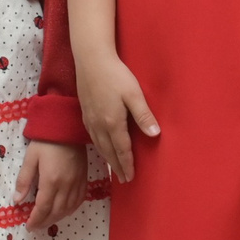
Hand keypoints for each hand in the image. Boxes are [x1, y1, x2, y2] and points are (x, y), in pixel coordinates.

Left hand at [16, 141, 88, 229]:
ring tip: (47, 221)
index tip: (29, 226)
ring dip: (57, 218)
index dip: (35, 220)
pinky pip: (79, 200)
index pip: (43, 208)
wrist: (67, 127)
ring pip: (68, 209)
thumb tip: (17, 200)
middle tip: (36, 226)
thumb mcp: (30, 158)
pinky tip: (64, 211)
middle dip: (45, 222)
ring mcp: (77, 183)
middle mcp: (66, 186)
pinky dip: (70, 209)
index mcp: (50, 181)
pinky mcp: (84, 179)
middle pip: (56, 212)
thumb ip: (24, 180)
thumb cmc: (46, 141)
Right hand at [78, 51, 159, 184]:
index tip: (131, 177)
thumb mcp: (134, 94)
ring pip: (99, 145)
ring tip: (114, 168)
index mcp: (113, 123)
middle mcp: (99, 125)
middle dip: (117, 166)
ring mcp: (90, 119)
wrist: (90, 60)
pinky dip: (99, 147)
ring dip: (108, 158)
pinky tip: (101, 146)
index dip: (127, 164)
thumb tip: (155, 134)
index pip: (122, 149)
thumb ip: (144, 115)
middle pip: (109, 151)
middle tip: (124, 179)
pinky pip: (92, 137)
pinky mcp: (84, 113)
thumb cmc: (115, 75)